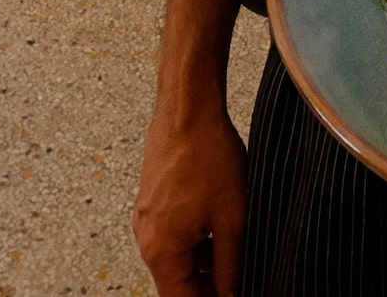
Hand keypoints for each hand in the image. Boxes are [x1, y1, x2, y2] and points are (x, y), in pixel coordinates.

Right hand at [133, 101, 246, 295]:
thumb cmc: (208, 155)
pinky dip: (197, 243)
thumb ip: (231, 268)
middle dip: (208, 288)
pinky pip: (174, 237)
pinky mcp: (153, 202)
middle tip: (239, 282)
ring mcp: (146, 218)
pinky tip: (222, 231)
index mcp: (160, 251)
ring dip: (205, 266)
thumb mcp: (232, 221)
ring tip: (237, 254)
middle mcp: (146, 238)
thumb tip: (232, 294)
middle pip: (177, 284)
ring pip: (177, 261)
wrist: (187, 108)